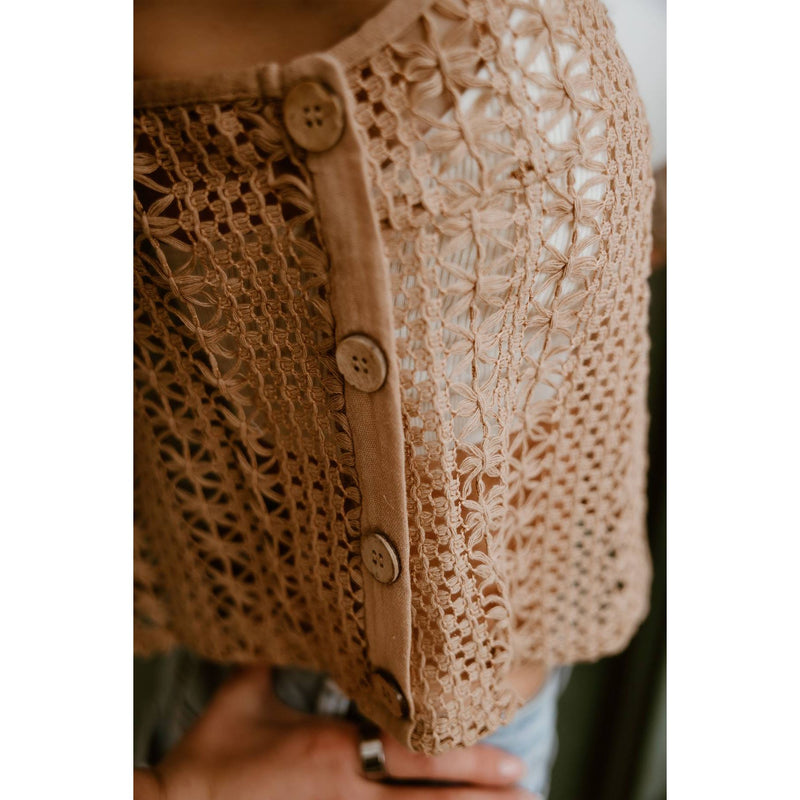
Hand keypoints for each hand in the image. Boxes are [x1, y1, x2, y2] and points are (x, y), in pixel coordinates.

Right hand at [135, 664, 539, 799]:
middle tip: (529, 793)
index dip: (465, 757)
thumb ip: (277, 657)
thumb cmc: (210, 752)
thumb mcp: (244, 692)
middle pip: (427, 797)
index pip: (412, 750)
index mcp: (332, 746)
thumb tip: (292, 620)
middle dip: (480, 795)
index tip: (510, 758)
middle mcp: (346, 790)